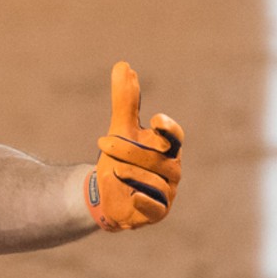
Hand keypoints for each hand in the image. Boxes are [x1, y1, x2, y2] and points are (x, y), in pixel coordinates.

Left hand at [84, 62, 183, 231]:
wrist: (109, 195)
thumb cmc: (121, 157)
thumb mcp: (121, 128)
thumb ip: (125, 100)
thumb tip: (123, 65)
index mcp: (167, 147)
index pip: (175, 136)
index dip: (169, 129)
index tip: (157, 119)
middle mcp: (172, 169)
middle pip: (157, 157)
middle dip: (128, 149)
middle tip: (102, 142)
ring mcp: (167, 192)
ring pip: (154, 181)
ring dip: (132, 173)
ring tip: (112, 170)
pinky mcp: (157, 212)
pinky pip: (156, 207)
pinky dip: (145, 201)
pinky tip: (132, 196)